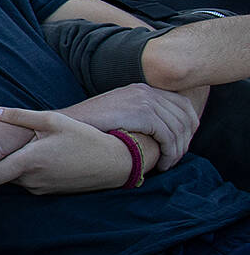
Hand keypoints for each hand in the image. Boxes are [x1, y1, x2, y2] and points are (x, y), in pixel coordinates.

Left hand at [0, 107, 127, 193]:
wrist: (116, 163)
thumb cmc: (85, 138)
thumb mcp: (53, 121)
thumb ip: (20, 117)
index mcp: (27, 163)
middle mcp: (30, 181)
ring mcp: (40, 188)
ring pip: (10, 180)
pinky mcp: (48, 191)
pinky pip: (25, 182)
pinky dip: (16, 173)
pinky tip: (15, 161)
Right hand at [62, 83, 198, 169]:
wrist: (66, 123)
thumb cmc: (88, 125)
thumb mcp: (117, 114)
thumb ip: (138, 116)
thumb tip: (158, 133)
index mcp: (142, 89)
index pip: (183, 104)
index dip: (189, 127)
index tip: (180, 145)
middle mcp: (147, 91)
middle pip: (185, 117)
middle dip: (185, 142)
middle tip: (175, 159)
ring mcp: (145, 100)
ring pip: (178, 129)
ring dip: (177, 151)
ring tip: (168, 164)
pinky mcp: (142, 113)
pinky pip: (168, 136)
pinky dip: (169, 153)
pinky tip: (162, 164)